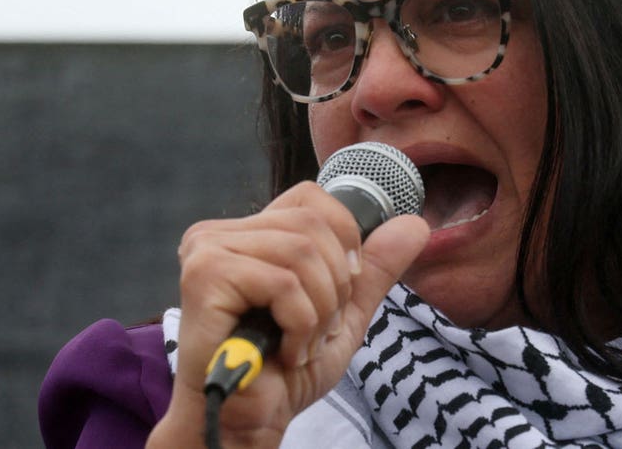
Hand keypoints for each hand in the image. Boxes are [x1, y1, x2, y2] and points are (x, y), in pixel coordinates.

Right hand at [147, 181, 429, 448]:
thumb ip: (374, 269)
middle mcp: (219, 234)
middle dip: (335, 285)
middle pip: (312, 225)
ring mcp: (207, 251)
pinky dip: (300, 325)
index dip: (343, 237)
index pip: (311, 198)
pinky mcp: (206, 276)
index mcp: (247, 235)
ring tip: (301, 344)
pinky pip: (283, 283)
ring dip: (320, 311)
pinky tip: (286, 353)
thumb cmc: (282, 372)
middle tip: (319, 329)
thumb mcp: (343, 313)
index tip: (345, 284)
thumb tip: (416, 223)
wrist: (246, 422)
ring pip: (302, 254)